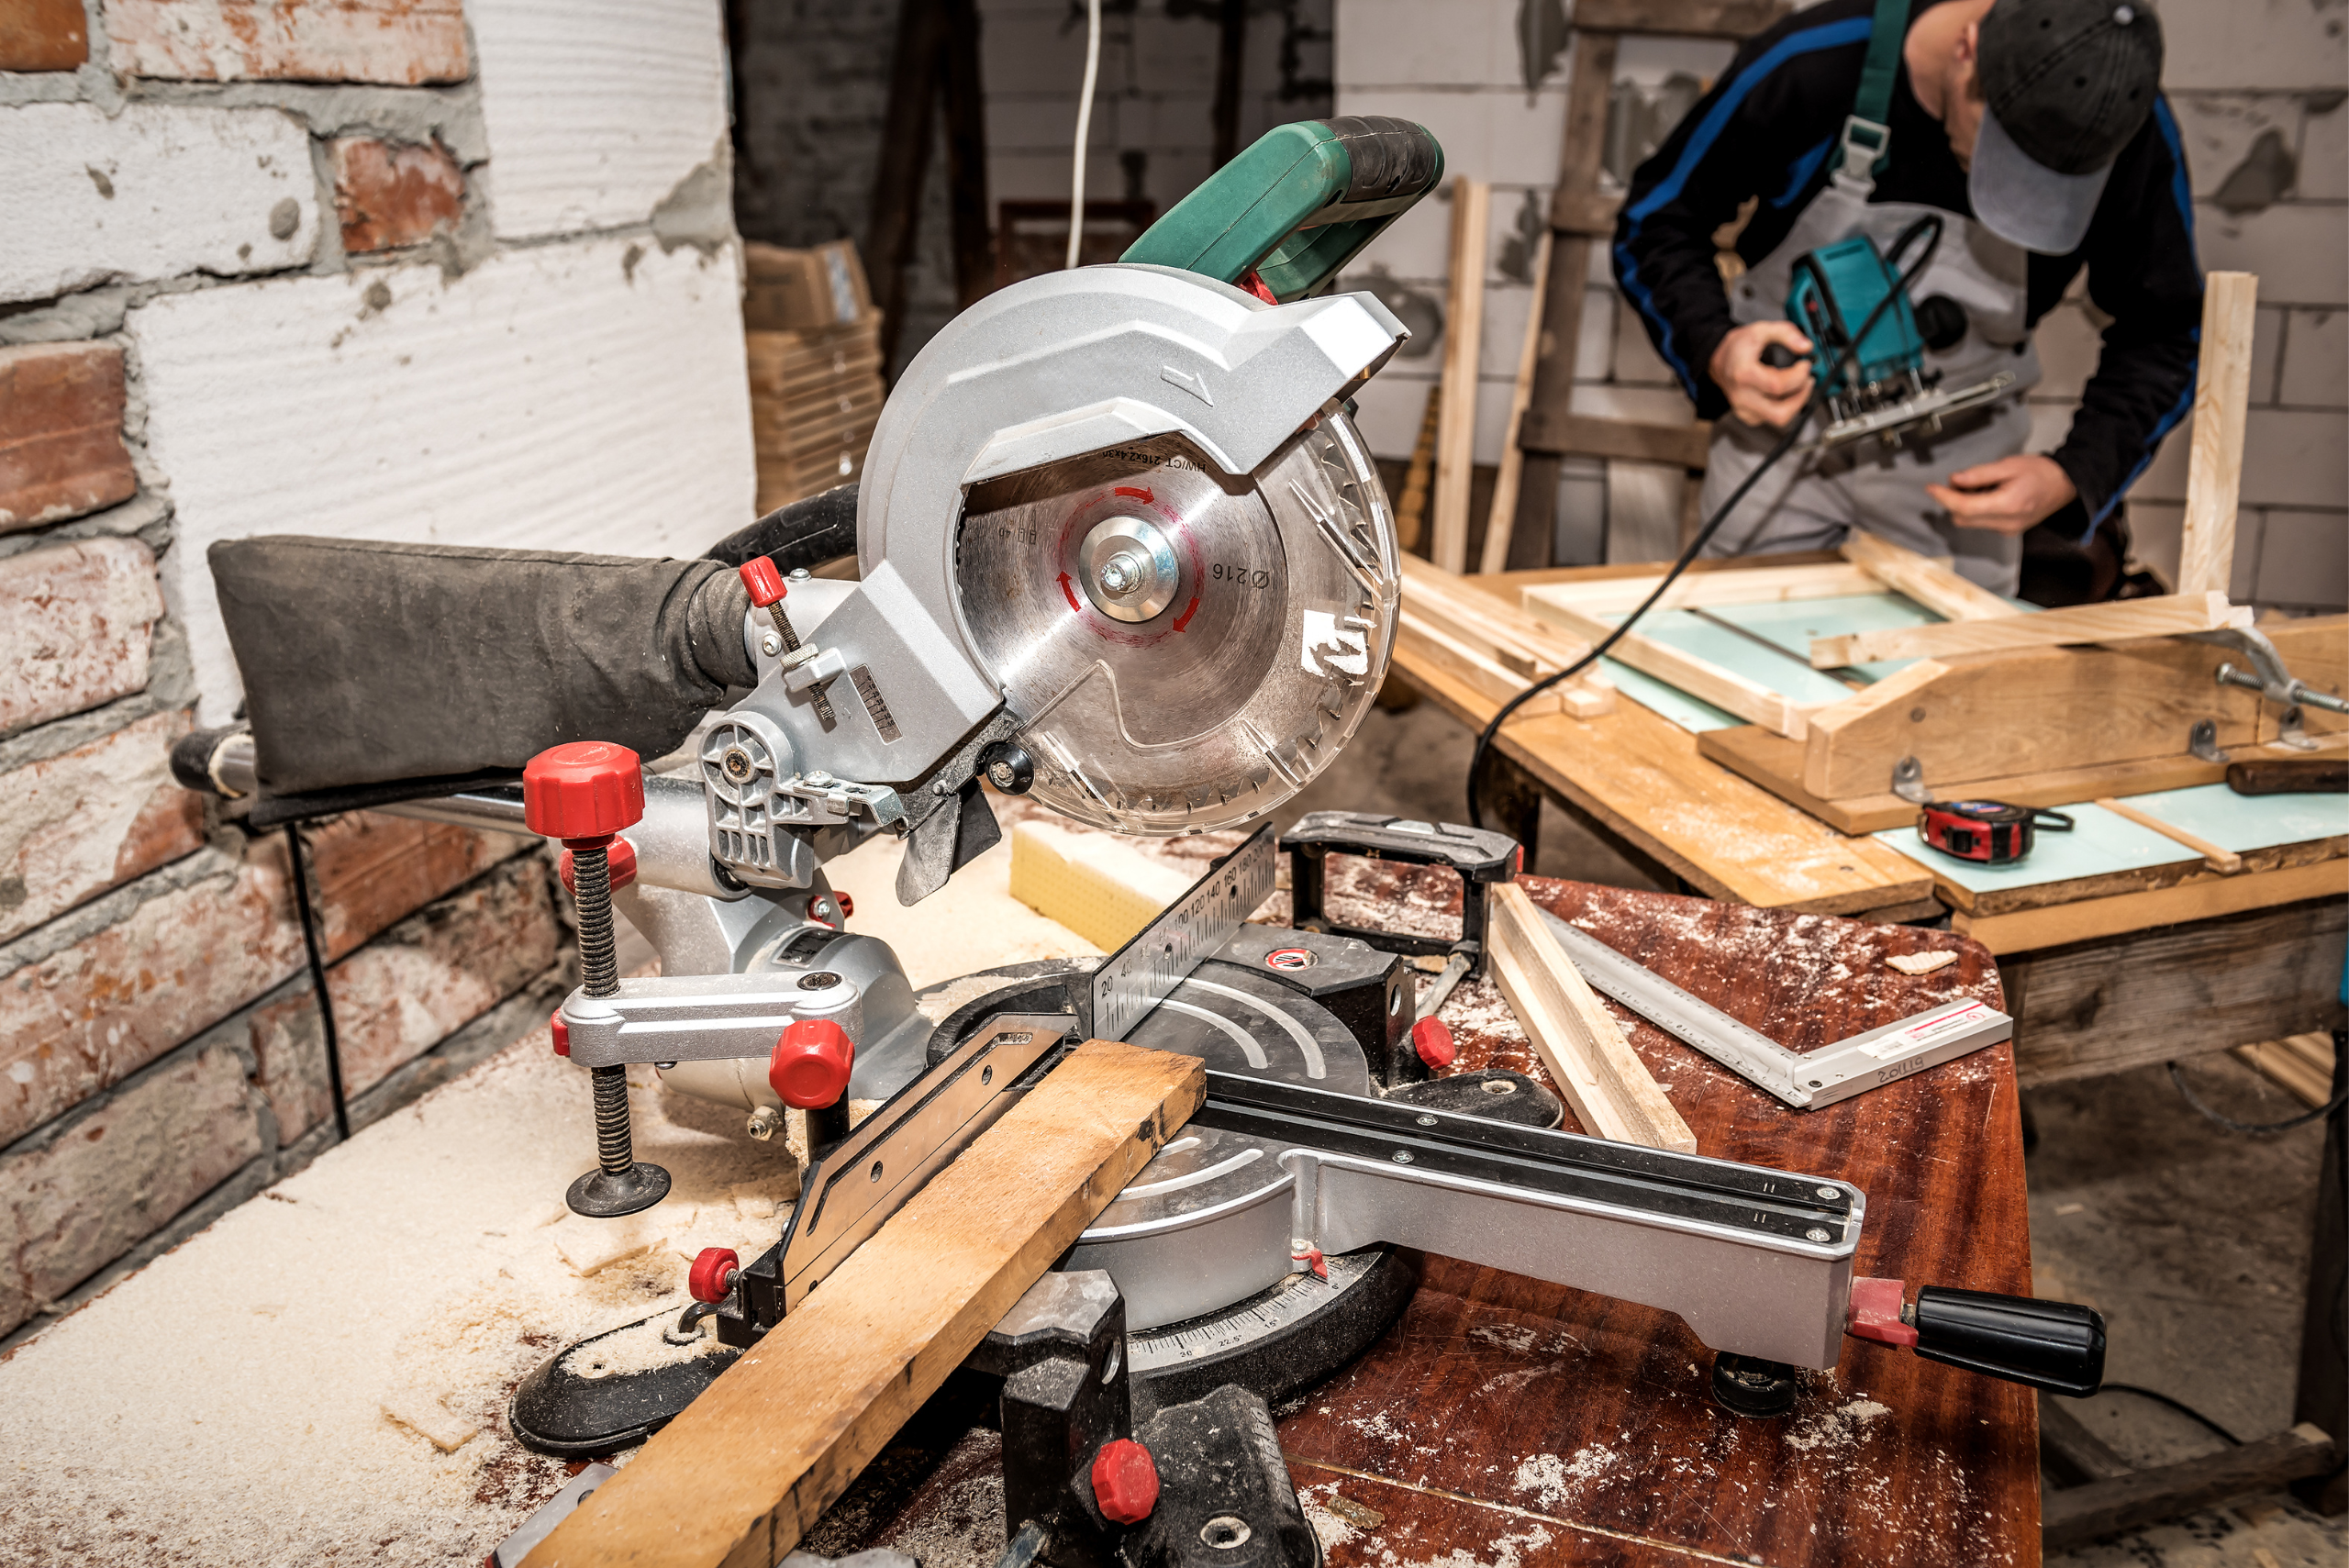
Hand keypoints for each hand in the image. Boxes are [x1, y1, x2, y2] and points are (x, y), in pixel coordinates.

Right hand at [1707, 321, 1815, 428]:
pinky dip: (1785, 407)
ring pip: (1779, 418)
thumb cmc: (1738, 347)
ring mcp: (1744, 409)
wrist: (1721, 360)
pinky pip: (1772, 419)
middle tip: (1807, 382)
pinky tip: (1787, 394)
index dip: (1798, 376)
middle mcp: (1742, 396)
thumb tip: (1805, 346)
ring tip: (1800, 386)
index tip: (1805, 365)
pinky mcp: (1748, 416)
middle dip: (1801, 397)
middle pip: (1780, 412)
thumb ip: (1786, 333)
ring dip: (1796, 404)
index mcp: (1743, 374)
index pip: (1777, 385)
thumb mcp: (1761, 329)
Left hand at [1925, 455, 2077, 534]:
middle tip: (1957, 482)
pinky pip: (1982, 523)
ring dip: (1965, 506)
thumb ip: (1980, 474)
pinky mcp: (2009, 531)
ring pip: (1970, 522)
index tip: (1931, 488)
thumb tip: (1954, 480)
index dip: (1944, 498)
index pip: (1965, 508)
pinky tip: (1987, 495)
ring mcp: (2008, 530)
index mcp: (2008, 505)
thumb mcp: (2008, 465)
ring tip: (1978, 486)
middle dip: (1954, 501)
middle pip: (1963, 518)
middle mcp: (2006, 523)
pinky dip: (1976, 510)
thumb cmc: (2040, 472)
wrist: (2065, 484)